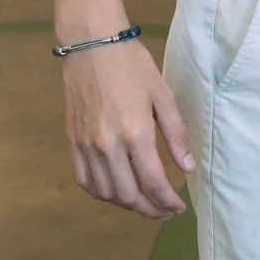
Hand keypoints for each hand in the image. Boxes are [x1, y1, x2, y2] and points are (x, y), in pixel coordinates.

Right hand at [61, 40, 193, 218]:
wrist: (92, 47)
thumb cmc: (133, 66)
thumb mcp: (163, 95)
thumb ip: (176, 134)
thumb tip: (187, 168)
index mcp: (135, 133)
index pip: (153, 182)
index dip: (166, 202)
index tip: (178, 209)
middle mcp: (108, 146)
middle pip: (128, 195)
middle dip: (149, 209)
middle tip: (164, 212)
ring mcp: (86, 146)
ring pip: (105, 193)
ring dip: (126, 205)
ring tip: (144, 204)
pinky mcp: (72, 143)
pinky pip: (85, 180)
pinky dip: (102, 193)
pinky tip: (116, 192)